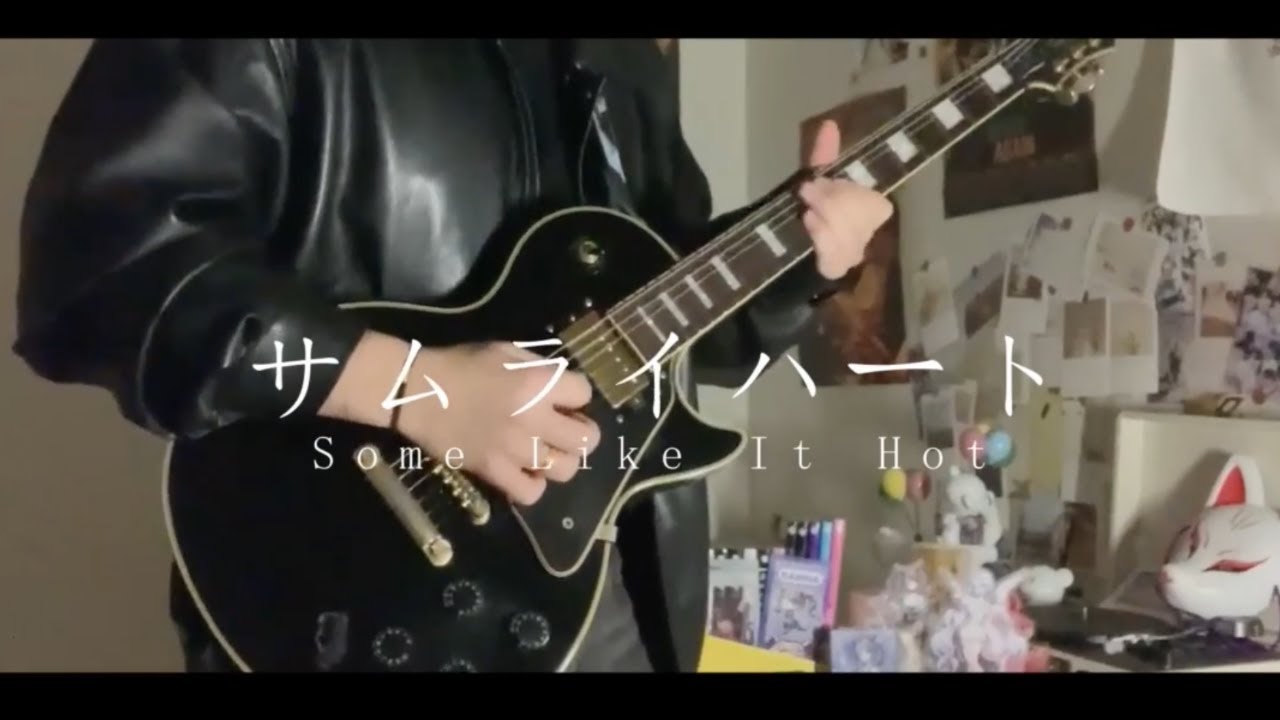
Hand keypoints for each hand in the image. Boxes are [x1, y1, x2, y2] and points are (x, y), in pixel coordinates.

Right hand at [323, 333, 600, 504]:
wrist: (418, 392)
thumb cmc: (463, 365)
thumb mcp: (507, 351)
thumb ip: (541, 367)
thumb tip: (565, 384)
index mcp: (538, 383)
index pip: (584, 393)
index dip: (577, 394)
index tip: (564, 396)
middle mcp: (533, 419)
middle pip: (586, 439)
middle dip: (582, 432)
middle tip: (566, 428)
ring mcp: (515, 449)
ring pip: (565, 469)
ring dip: (561, 459)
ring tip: (547, 451)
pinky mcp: (494, 472)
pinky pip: (531, 492)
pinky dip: (534, 485)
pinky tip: (525, 470)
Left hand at [798, 119, 895, 279]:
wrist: (771, 251)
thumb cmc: (798, 213)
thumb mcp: (810, 184)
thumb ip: (822, 157)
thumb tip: (829, 124)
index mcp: (865, 212)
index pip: (876, 205)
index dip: (851, 193)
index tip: (819, 182)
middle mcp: (863, 237)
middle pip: (864, 218)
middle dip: (835, 201)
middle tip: (807, 193)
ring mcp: (849, 258)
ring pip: (851, 238)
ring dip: (827, 219)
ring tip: (806, 213)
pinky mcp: (833, 274)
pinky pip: (836, 259)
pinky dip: (822, 240)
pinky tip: (808, 228)